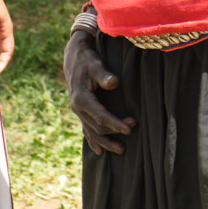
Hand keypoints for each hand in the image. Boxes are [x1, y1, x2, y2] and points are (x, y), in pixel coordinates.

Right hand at [64, 30, 134, 155]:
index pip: (101, 117)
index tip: (130, 128)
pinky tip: (99, 151)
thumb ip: (104, 75)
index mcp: (81, 99)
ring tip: (122, 150)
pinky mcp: (81, 111)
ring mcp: (78, 111)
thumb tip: (114, 83)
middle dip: (115, 131)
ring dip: (106, 142)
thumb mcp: (95, 64)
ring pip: (92, 132)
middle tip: (133, 129)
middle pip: (97, 127)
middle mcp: (78, 108)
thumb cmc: (88, 60)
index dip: (115, 124)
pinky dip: (93, 141)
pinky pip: (86, 130)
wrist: (74, 57)